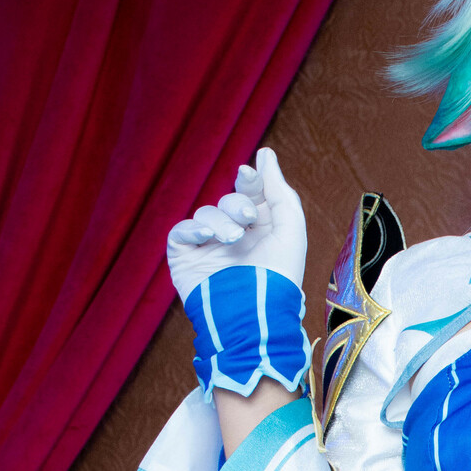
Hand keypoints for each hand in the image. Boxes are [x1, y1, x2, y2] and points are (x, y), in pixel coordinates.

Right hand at [166, 147, 306, 301]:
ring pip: (206, 214)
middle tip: (246, 219)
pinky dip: (192, 230)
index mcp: (262, 230)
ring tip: (231, 239)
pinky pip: (181, 231)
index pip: (250, 193)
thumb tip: (265, 154)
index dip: (250, 181)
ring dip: (219, 221)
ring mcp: (209, 248)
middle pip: (228, 200)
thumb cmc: (278, 277)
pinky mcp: (186, 258)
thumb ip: (278, 190)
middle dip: (237, 204)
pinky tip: (207, 238)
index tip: (249, 175)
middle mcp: (235, 237)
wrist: (253, 315)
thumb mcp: (290, 229)